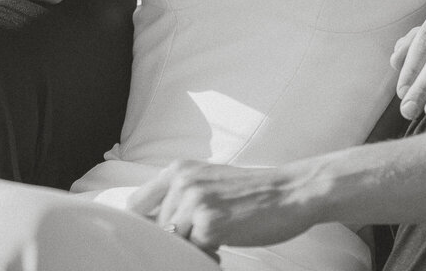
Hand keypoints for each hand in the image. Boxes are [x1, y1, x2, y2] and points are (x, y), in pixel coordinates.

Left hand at [128, 159, 317, 254]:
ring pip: (173, 241)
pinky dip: (206, 256)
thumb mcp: (208, 182)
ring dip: (191, 248)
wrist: (289, 192)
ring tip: (215, 242)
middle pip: (154, 228)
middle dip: (174, 241)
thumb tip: (153, 225)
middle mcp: (182, 182)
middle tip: (202, 240)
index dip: (139, 226)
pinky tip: (223, 248)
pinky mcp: (209, 223)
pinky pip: (193, 252)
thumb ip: (180, 196)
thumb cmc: (251, 192)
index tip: (149, 239)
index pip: (136, 204)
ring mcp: (195, 202)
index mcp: (179, 170)